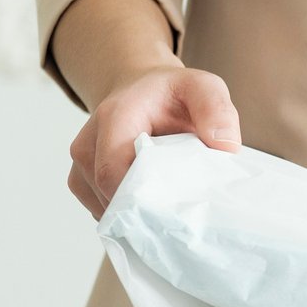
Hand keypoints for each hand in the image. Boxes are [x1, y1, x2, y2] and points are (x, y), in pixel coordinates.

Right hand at [67, 66, 240, 217]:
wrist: (141, 90)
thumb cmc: (171, 93)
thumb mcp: (203, 87)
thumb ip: (216, 109)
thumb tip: (225, 146)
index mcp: (114, 118)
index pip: (113, 171)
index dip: (141, 198)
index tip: (177, 211)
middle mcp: (87, 143)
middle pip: (109, 196)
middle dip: (146, 213)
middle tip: (184, 219)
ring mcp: (81, 166)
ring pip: (105, 209)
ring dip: (138, 217)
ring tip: (171, 210)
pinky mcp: (82, 182)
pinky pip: (103, 212)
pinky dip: (129, 217)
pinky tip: (154, 209)